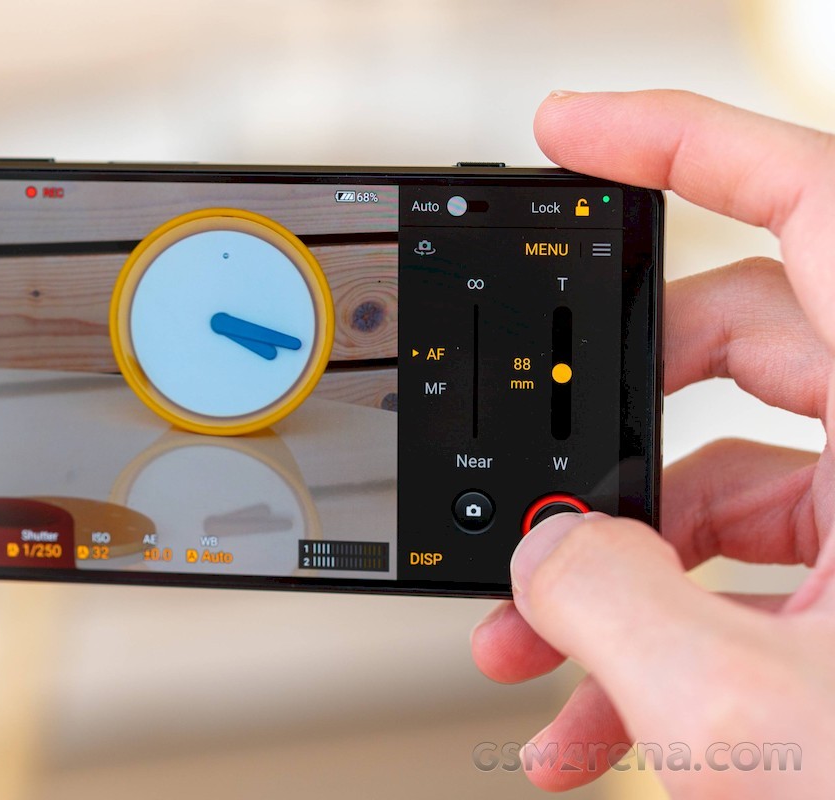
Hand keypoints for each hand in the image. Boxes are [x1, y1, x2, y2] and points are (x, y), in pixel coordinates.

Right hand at [472, 90, 834, 796]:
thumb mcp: (744, 709)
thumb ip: (604, 602)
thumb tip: (541, 556)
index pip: (810, 203)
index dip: (678, 143)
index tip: (573, 134)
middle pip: (736, 356)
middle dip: (604, 428)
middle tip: (529, 475)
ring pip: (728, 490)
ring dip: (613, 569)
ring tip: (531, 653)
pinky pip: (747, 581)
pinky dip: (659, 635)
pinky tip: (592, 714)